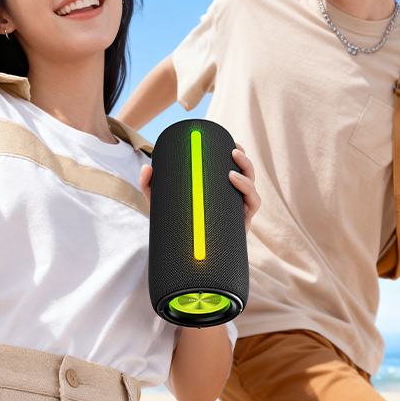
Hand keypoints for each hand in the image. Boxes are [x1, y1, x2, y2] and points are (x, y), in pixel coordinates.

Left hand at [139, 142, 261, 231]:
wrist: (183, 257)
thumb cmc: (176, 226)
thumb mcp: (162, 203)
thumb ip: (151, 185)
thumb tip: (147, 168)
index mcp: (219, 190)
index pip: (232, 169)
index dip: (237, 155)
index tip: (232, 143)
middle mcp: (232, 199)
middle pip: (247, 176)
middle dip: (244, 161)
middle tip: (233, 152)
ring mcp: (238, 212)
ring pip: (252, 191)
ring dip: (247, 179)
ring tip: (232, 174)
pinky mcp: (241, 225)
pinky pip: (252, 207)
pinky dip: (250, 195)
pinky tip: (238, 191)